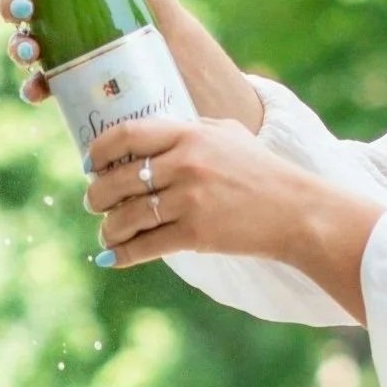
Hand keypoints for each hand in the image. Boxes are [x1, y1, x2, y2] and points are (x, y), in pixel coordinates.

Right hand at [0, 0, 265, 131]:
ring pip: (23, 45)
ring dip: (16, 46)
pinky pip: (40, 86)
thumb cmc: (164, 23)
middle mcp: (59, 18)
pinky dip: (31, 88)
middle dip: (12, 5)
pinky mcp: (69, 84)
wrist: (184, 71)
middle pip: (19, 7)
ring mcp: (61, 52)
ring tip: (30, 50)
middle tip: (26, 8)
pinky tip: (37, 88)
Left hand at [84, 116, 385, 290]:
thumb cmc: (262, 171)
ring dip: (107, 229)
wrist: (296, 211)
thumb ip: (190, 128)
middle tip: (95, 202)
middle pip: (116, 180)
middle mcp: (185, 164)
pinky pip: (144, 246)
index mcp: (190, 134)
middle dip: (96, 196)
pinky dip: (122, 255)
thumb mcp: (229, 134)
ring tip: (107, 233)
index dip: (98, 151)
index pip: (125, 135)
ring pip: (125, 218)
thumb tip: (150, 136)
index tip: (90, 164)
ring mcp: (189, 200)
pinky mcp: (195, 234)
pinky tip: (113, 258)